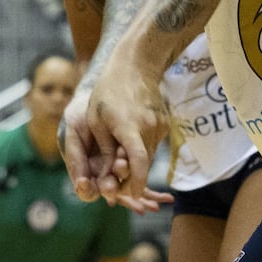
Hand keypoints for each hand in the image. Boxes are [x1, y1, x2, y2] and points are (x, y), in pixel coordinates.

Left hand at [61, 60, 168, 208]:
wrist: (136, 66)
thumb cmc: (108, 92)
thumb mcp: (97, 121)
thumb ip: (105, 149)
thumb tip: (109, 176)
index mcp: (128, 126)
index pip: (138, 161)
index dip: (136, 182)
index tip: (131, 195)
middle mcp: (149, 128)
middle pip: (143, 164)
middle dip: (130, 178)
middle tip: (115, 186)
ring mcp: (160, 126)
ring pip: (148, 156)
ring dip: (134, 163)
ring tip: (118, 161)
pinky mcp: (165, 125)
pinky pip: (152, 145)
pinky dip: (141, 150)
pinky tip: (130, 138)